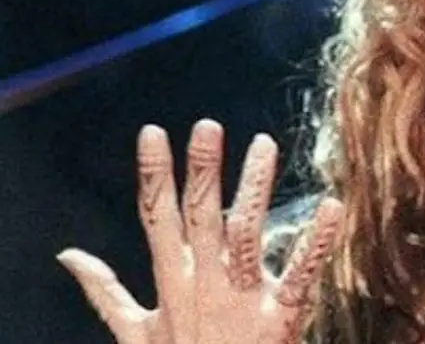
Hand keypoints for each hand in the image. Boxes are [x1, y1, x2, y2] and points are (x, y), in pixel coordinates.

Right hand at [57, 119, 342, 343]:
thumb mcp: (134, 331)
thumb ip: (104, 291)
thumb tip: (67, 256)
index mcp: (172, 281)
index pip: (156, 217)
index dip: (153, 175)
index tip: (152, 132)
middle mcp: (203, 283)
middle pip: (199, 216)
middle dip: (201, 171)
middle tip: (208, 126)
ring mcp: (241, 299)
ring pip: (245, 234)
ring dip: (254, 189)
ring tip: (265, 144)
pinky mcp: (279, 317)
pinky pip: (301, 274)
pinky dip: (316, 241)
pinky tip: (332, 206)